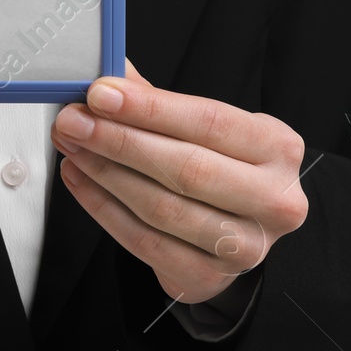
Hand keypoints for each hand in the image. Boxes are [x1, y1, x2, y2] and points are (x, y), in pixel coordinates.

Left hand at [51, 60, 308, 303]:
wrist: (234, 233)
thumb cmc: (220, 169)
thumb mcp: (205, 129)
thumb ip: (157, 102)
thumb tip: (105, 73)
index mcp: (278, 147)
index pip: (209, 121)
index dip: (149, 108)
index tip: (99, 94)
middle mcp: (274, 199)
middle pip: (187, 169)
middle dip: (120, 141)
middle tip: (74, 122)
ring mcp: (246, 245)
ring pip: (163, 208)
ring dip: (106, 174)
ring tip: (73, 148)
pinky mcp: (210, 277)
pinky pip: (145, 243)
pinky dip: (104, 209)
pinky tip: (82, 181)